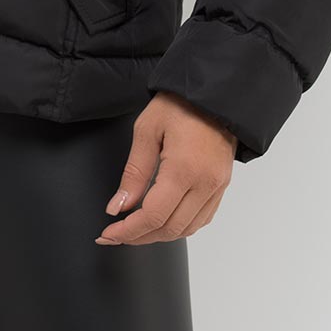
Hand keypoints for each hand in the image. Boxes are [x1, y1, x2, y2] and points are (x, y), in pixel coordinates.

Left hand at [96, 91, 235, 244]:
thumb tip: (118, 207)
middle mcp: (205, 183)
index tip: (108, 233)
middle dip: (139, 237)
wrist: (214, 93)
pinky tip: (163, 219)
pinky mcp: (222, 185)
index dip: (127, 231)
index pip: (153, 216)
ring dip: (159, 235)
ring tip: (136, 229)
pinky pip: (202, 219)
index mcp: (184, 168)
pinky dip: (180, 226)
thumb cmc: (180, 104)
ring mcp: (217, 186)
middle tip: (116, 234)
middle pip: (170, 229)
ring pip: (187, 229)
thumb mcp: (147, 130)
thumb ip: (133, 172)